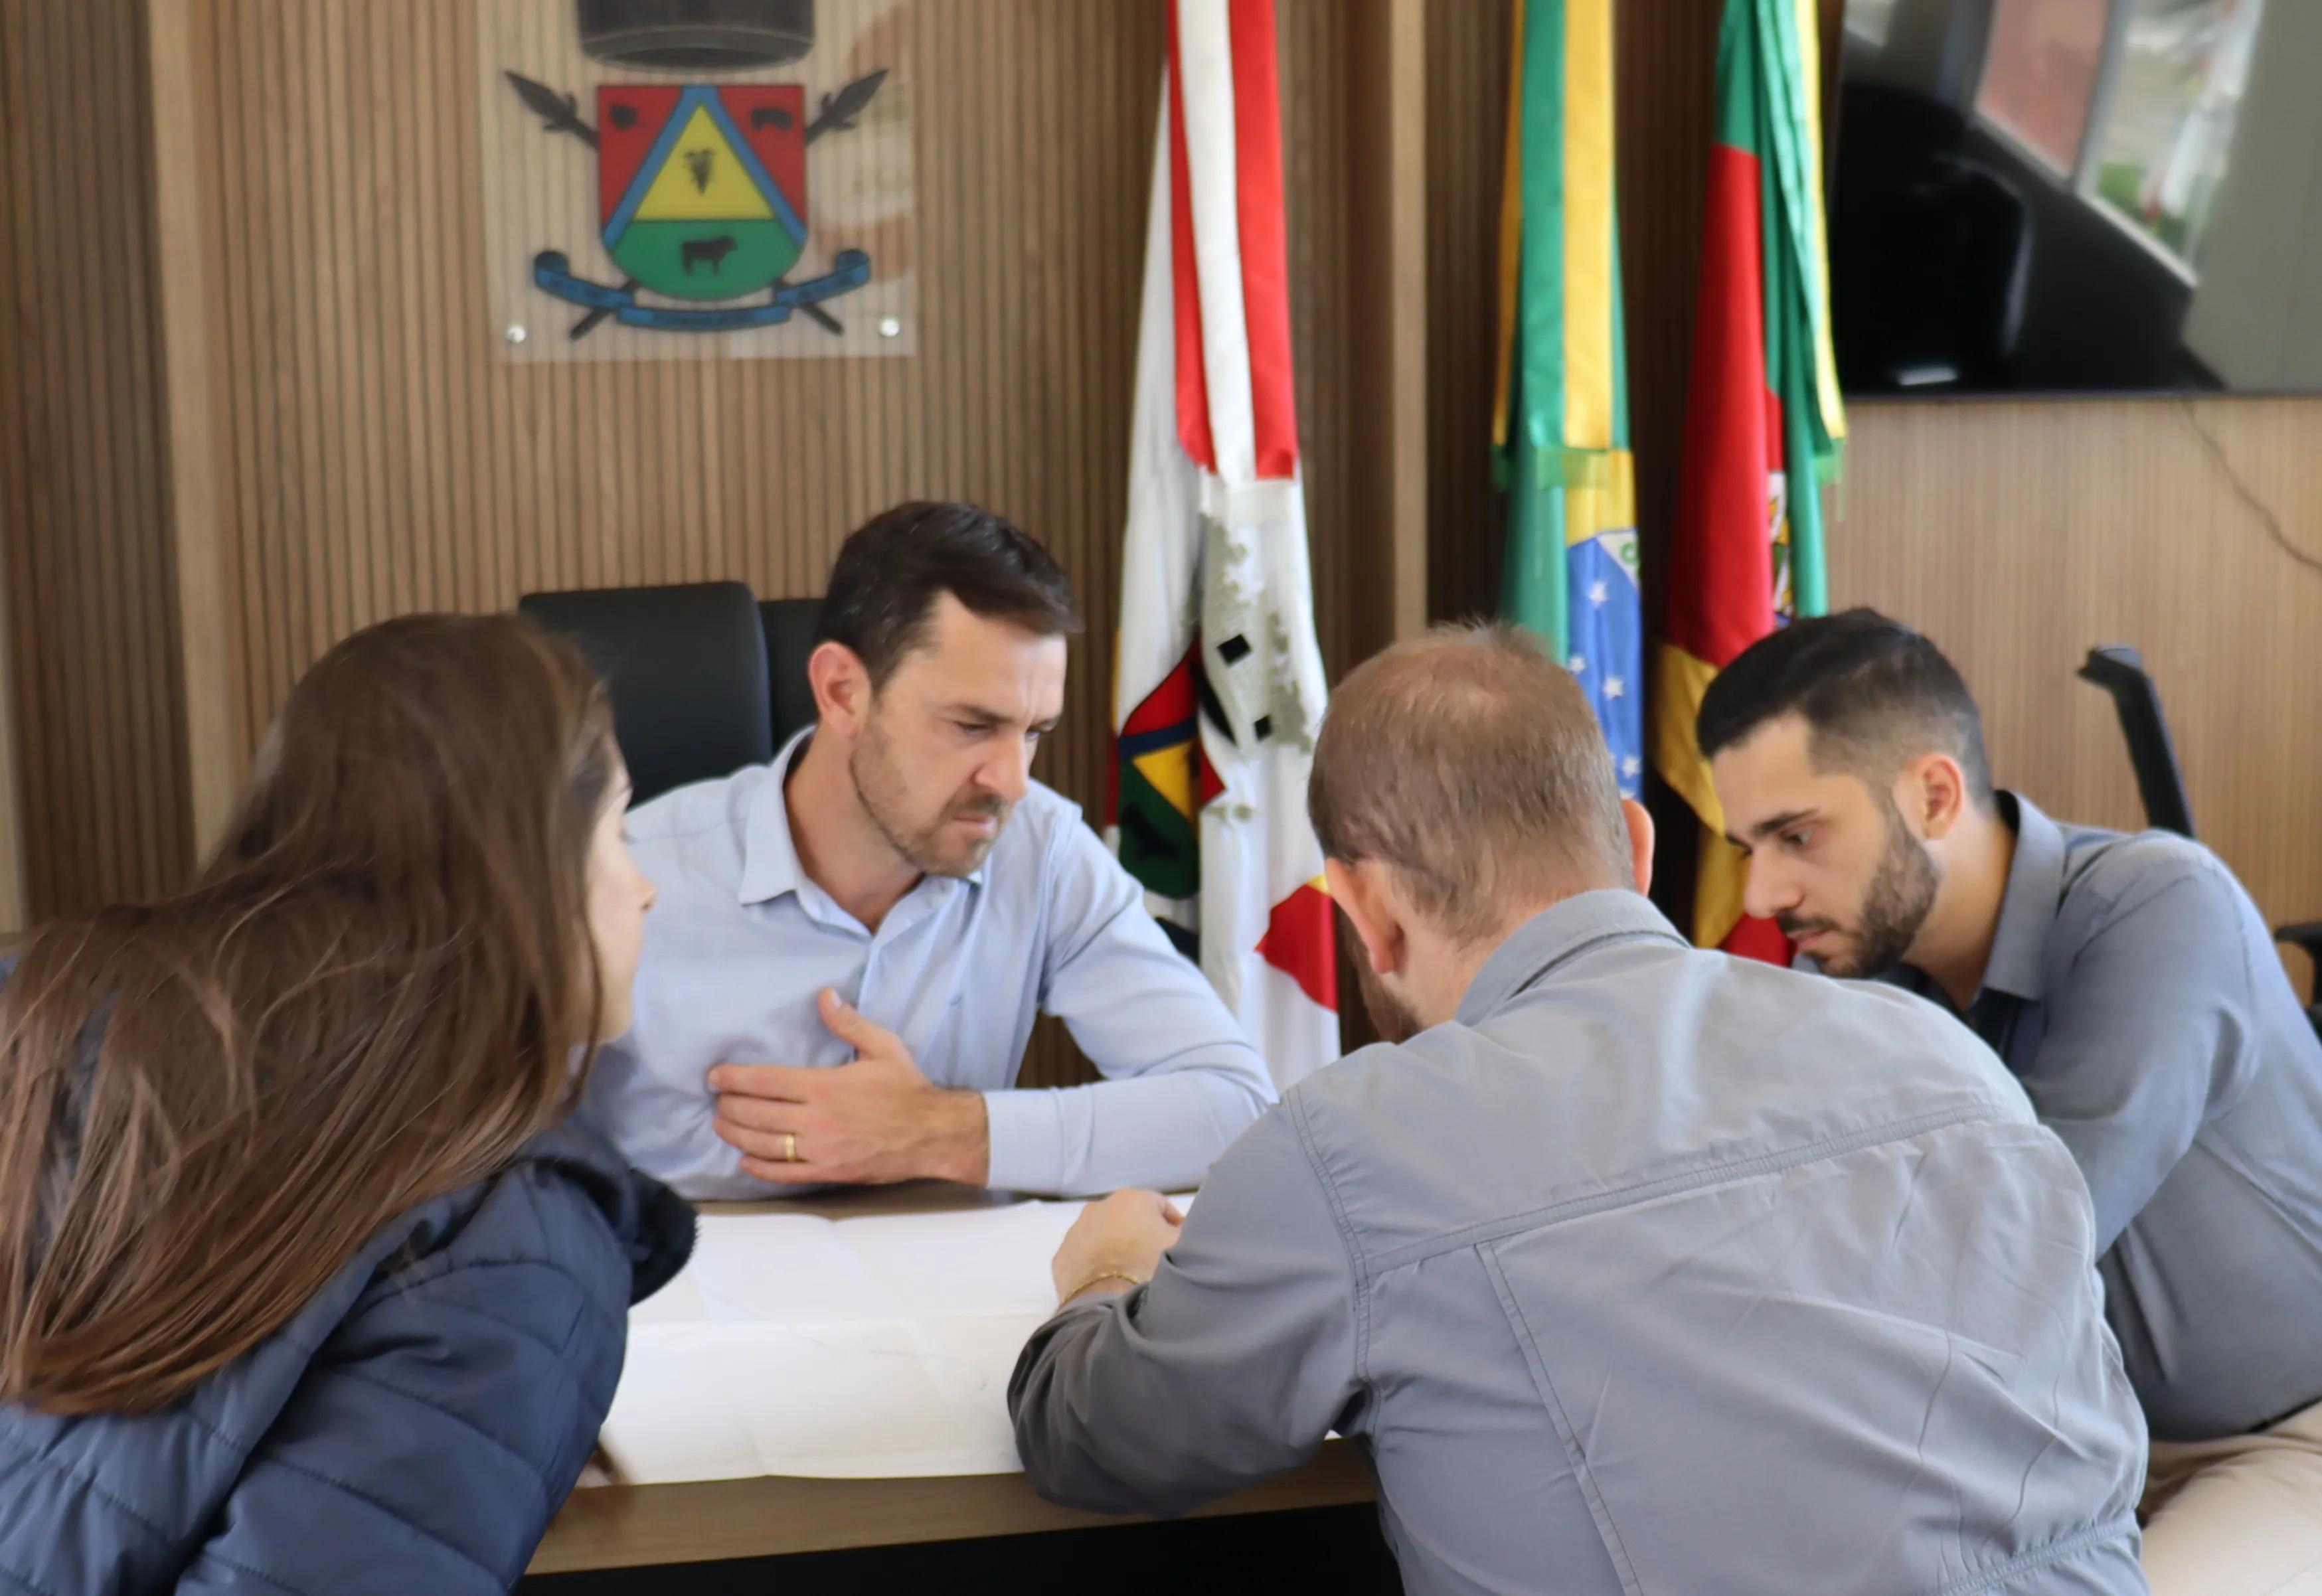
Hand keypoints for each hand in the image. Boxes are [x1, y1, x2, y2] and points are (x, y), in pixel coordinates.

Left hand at [708, 988, 990, 1185]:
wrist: (933, 1133)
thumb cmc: (907, 1089)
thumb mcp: (883, 1046)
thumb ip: (848, 1022)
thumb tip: (825, 994)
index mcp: (824, 1086)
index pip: (764, 1081)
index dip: (734, 1078)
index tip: (715, 1075)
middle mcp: (815, 1119)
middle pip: (756, 1114)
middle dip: (729, 1106)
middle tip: (716, 1099)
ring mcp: (819, 1149)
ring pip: (763, 1144)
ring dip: (735, 1135)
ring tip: (721, 1125)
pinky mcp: (828, 1171)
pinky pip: (784, 1173)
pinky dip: (760, 1168)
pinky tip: (745, 1160)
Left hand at [1051, 1189, 1183, 1303]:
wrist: (1109, 1300)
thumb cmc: (1149, 1266)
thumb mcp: (1180, 1245)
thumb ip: (1183, 1231)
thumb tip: (1179, 1230)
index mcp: (1132, 1198)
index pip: (1159, 1205)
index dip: (1172, 1223)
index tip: (1178, 1242)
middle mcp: (1099, 1206)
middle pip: (1127, 1218)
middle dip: (1139, 1232)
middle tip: (1151, 1257)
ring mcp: (1076, 1231)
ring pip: (1101, 1235)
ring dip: (1113, 1246)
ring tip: (1126, 1272)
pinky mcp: (1061, 1257)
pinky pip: (1083, 1256)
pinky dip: (1093, 1264)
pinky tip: (1104, 1282)